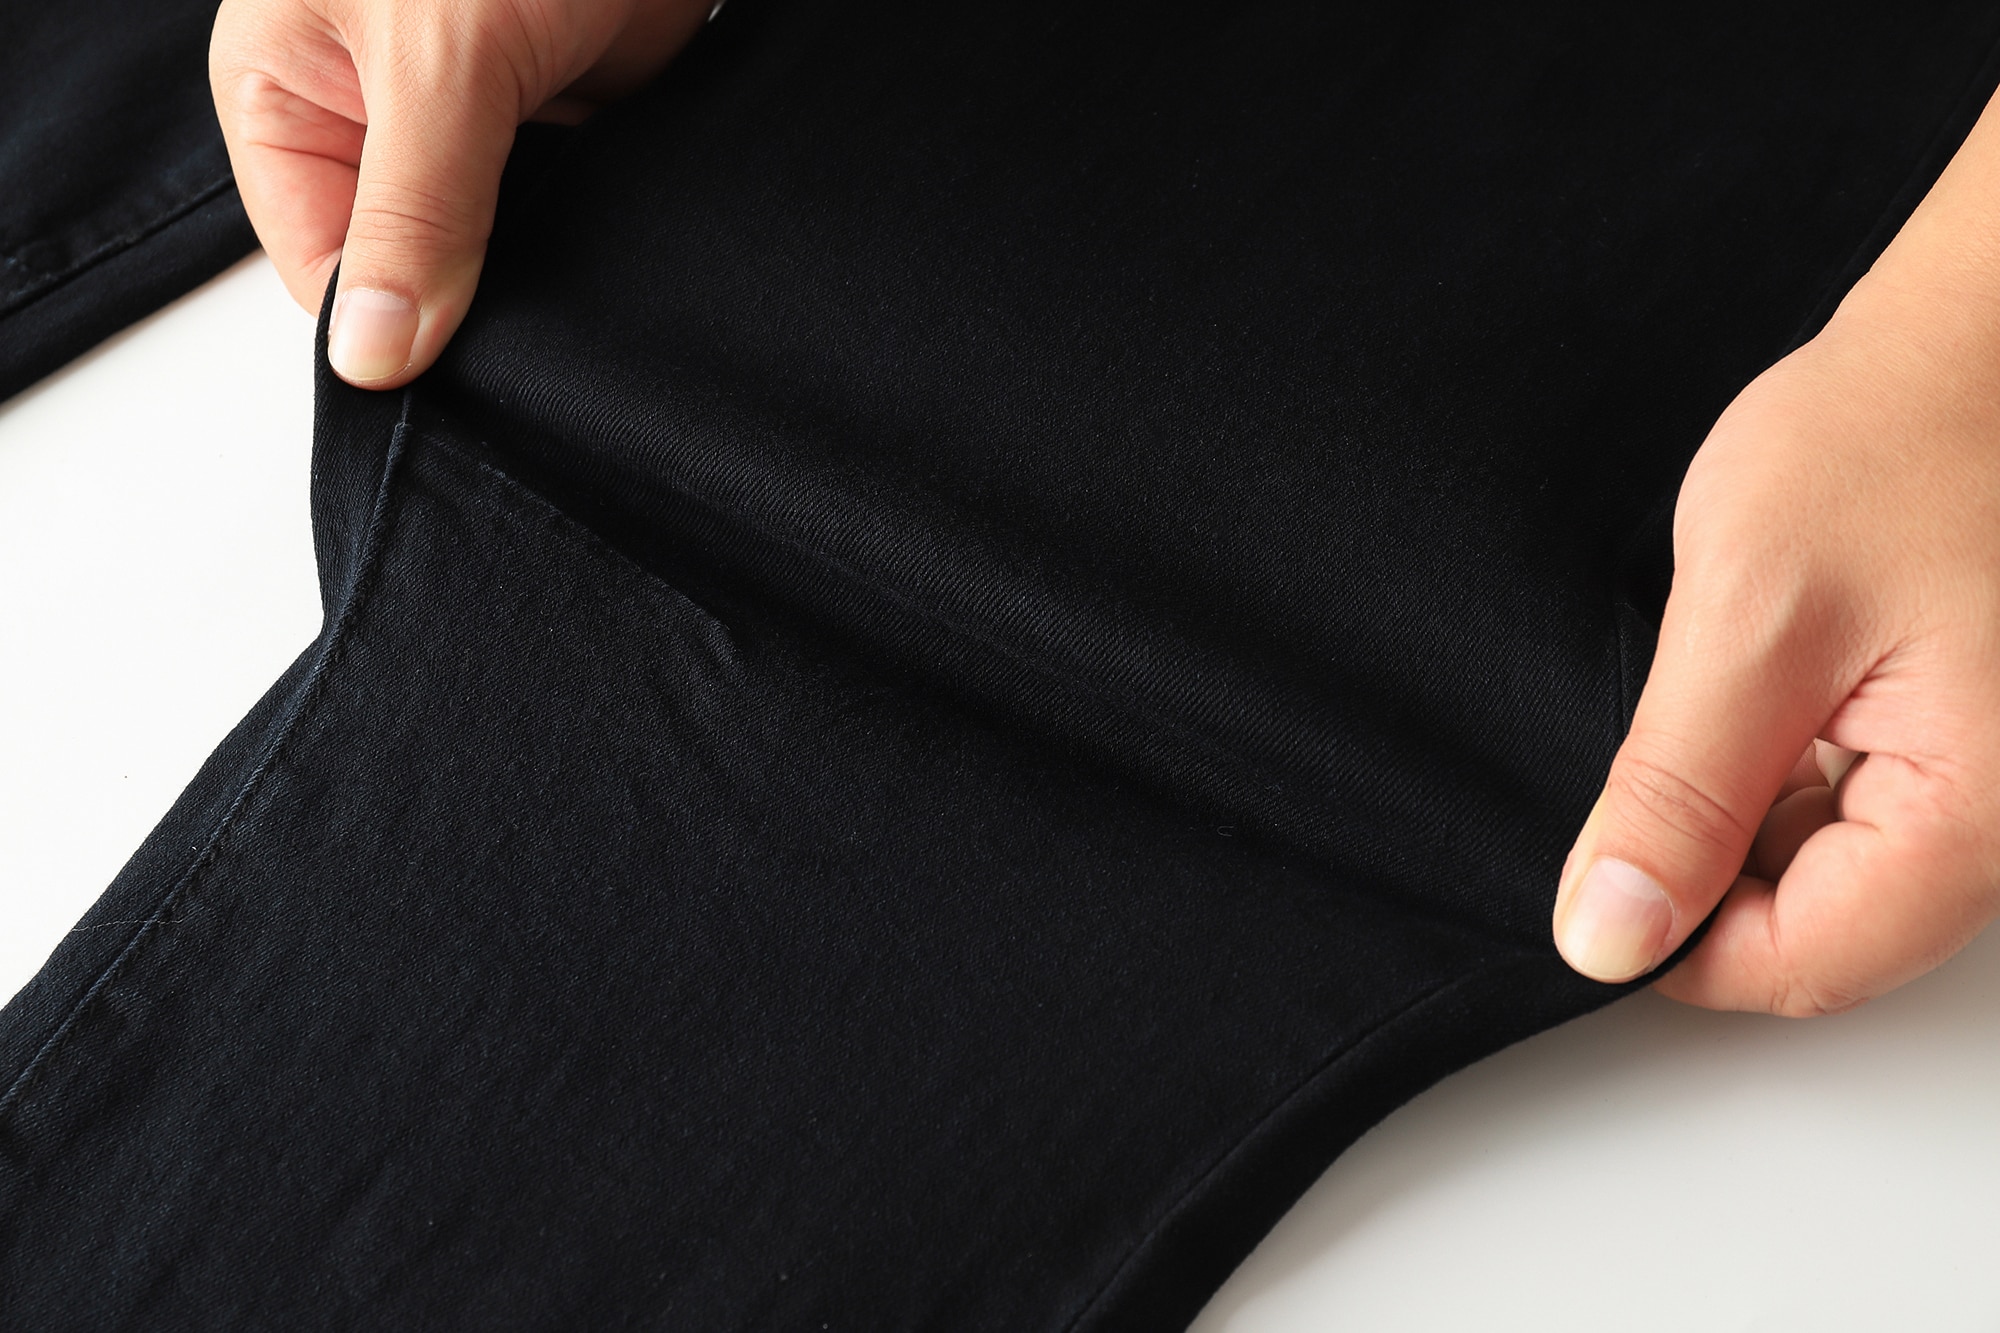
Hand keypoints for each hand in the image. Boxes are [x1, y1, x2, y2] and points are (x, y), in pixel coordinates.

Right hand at [210, 0, 714, 388]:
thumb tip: (372, 353)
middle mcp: (370, 115)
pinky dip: (589, 243)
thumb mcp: (439, 65)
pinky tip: (614, 262)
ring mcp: (469, 123)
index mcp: (288, 91)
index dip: (378, 323)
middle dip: (460, 301)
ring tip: (575, 295)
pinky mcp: (556, 124)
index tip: (448, 361)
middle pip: (401, 261)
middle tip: (527, 342)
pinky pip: (561, 220)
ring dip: (532, 276)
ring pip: (487, 249)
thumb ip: (413, 211)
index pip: (316, 260)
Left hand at [1551, 90, 1999, 1014]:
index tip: (1591, 884)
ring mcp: (1985, 781)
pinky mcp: (1960, 738)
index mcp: (1977, 818)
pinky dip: (1777, 772)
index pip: (1803, 966)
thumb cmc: (1893, 437)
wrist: (1984, 332)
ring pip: (1829, 872)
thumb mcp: (1750, 620)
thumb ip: (1678, 793)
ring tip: (1710, 698)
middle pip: (1821, 929)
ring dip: (1737, 819)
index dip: (1679, 945)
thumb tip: (1609, 936)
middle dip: (1707, 878)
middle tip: (1639, 764)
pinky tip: (1747, 693)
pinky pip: (1856, 806)